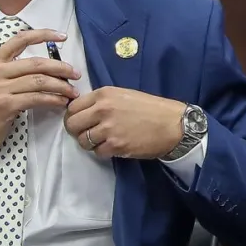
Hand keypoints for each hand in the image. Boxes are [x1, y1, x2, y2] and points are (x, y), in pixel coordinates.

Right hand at [0, 29, 81, 170]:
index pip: (20, 39)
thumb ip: (11, 71)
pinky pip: (37, 99)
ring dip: (61, 86)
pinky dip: (53, 100)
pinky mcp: (6, 105)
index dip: (44, 35)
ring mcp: (0, 88)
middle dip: (61, 67)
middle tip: (76, 73)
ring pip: (39, 81)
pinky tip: (61, 102)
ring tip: (73, 92)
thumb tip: (45, 69)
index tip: (62, 35)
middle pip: (36, 63)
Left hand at [64, 87, 185, 158]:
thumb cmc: (151, 108)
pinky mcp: (116, 145)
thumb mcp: (124, 95)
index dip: (73, 116)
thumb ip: (102, 101)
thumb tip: (83, 112)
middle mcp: (102, 109)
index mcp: (104, 94)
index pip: (73, 107)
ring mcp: (108, 128)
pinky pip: (97, 152)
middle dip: (77, 131)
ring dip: (90, 143)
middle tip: (87, 134)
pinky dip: (103, 151)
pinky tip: (114, 147)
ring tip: (103, 141)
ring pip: (83, 140)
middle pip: (73, 124)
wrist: (173, 124)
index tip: (80, 122)